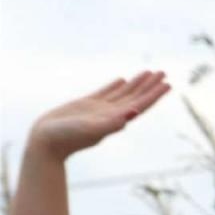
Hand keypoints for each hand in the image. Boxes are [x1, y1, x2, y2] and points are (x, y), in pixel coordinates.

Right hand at [27, 72, 170, 159]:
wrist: (47, 142)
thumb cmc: (68, 138)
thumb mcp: (92, 130)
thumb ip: (113, 123)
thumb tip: (134, 113)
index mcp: (117, 119)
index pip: (141, 104)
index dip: (155, 94)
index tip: (168, 84)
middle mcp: (112, 114)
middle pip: (136, 97)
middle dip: (150, 85)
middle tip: (163, 72)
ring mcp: (100, 109)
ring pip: (123, 93)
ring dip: (136, 83)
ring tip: (148, 72)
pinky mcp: (86, 105)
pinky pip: (106, 92)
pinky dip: (115, 86)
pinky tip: (122, 80)